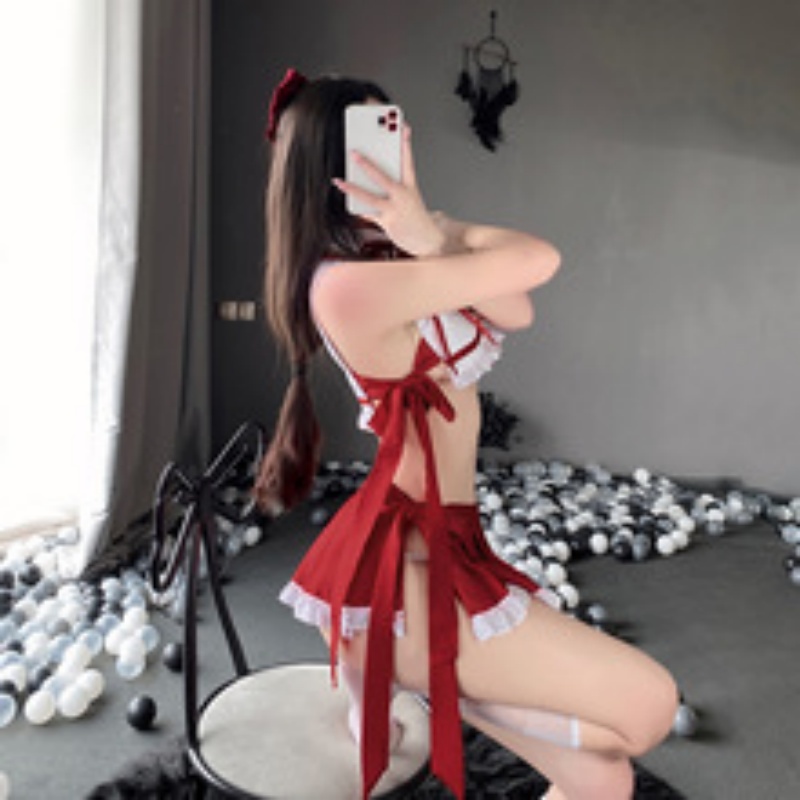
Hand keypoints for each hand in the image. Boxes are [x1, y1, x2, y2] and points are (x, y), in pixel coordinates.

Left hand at [332, 126, 445, 257]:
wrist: (428, 240)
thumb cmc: (415, 215)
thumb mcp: (410, 197)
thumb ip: (394, 185)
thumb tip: (369, 177)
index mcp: (411, 186)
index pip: (408, 161)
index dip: (405, 144)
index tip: (403, 127)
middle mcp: (403, 196)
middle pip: (382, 178)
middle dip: (367, 165)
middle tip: (353, 153)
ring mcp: (395, 210)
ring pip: (369, 197)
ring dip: (352, 188)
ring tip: (338, 181)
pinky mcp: (388, 223)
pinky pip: (368, 213)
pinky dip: (358, 208)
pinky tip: (348, 201)